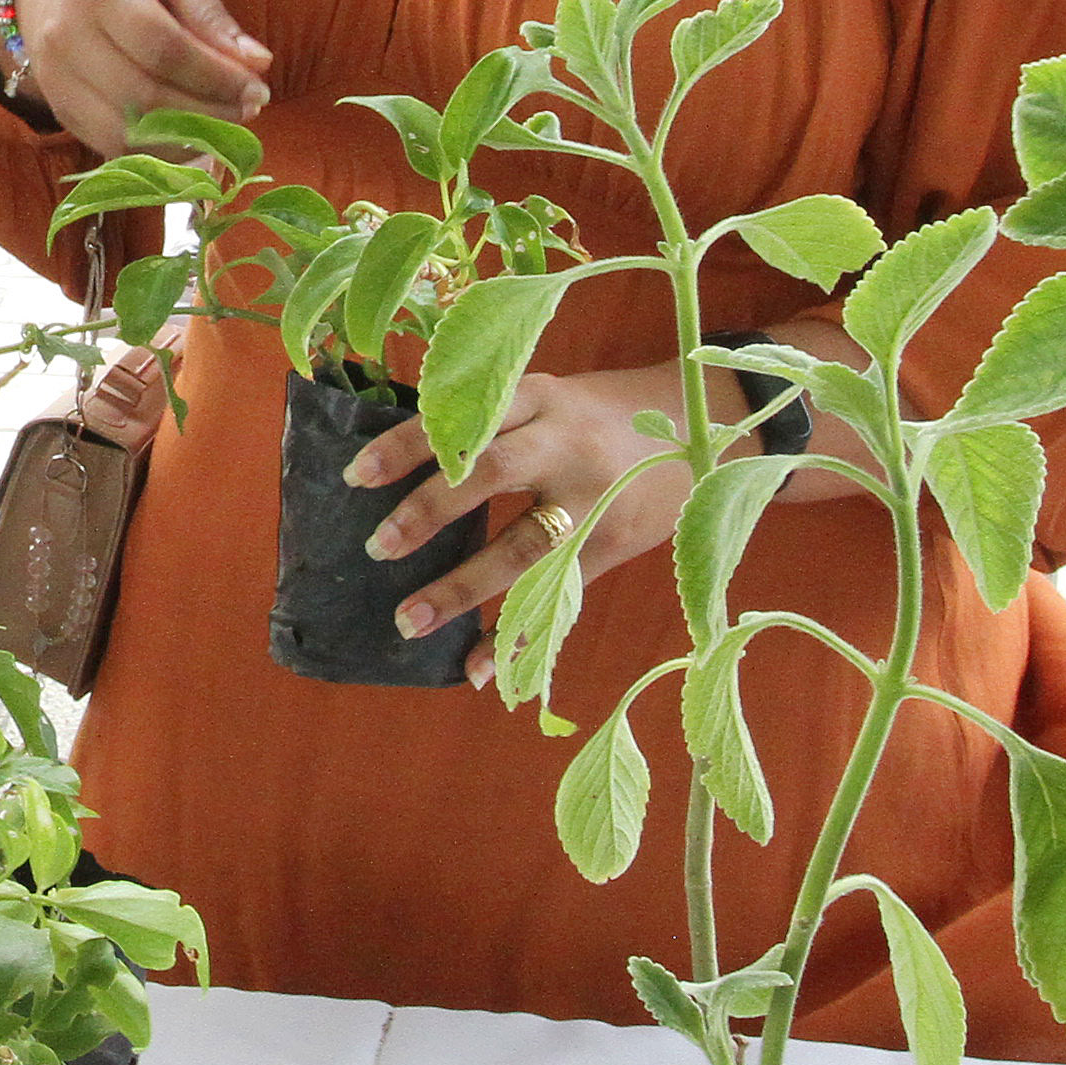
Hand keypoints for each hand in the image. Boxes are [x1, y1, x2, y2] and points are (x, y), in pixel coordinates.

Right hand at [0, 0, 273, 157]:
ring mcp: (55, 77)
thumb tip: (258, 64)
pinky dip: (155, 151)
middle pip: (143, 98)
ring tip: (220, 127)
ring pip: (124, 133)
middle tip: (247, 111)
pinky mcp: (56, 106)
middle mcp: (67, 37)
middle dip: (207, 115)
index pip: (164, 50)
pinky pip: (108, 144)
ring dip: (183, 142)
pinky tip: (187, 137)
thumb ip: (210, 15)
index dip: (216, 78)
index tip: (257, 89)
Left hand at [338, 364, 698, 682]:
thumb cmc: (601, 413)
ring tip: (410, 621)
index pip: (466, 419)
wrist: (709, 423)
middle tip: (377, 547)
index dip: (409, 445)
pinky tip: (476, 667)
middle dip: (430, 510)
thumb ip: (492, 427)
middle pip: (493, 472)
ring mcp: (596, 497)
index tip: (356, 476)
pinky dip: (517, 636)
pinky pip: (560, 594)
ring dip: (464, 588)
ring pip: (526, 544)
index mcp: (540, 396)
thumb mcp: (549, 398)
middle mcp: (567, 442)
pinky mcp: (617, 543)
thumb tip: (404, 467)